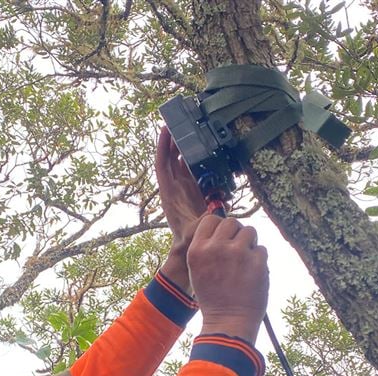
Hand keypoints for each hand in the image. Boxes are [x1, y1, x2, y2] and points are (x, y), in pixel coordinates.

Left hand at [156, 126, 207, 251]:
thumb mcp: (196, 230)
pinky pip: (194, 173)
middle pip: (172, 158)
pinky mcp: (194, 192)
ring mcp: (184, 189)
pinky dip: (199, 162)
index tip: (165, 128)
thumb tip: (215, 210)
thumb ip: (203, 220)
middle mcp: (174, 188)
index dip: (163, 146)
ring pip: (183, 163)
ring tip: (195, 130)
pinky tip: (207, 153)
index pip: (163, 164)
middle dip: (175, 140)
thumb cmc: (189, 241)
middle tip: (182, 121)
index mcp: (169, 193)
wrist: (187, 252)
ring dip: (187, 148)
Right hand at [187, 216, 268, 341]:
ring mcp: (238, 253)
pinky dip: (259, 259)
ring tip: (246, 261)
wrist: (229, 320)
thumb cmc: (213, 297)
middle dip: (236, 233)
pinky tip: (252, 273)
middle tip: (237, 250)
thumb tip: (224, 227)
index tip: (224, 238)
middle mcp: (216, 248)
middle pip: (232, 222)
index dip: (220, 227)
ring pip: (250, 231)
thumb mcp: (197, 270)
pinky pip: (262, 249)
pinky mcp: (257, 261)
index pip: (211, 219)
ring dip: (250, 243)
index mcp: (198, 250)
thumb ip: (207, 247)